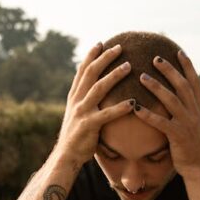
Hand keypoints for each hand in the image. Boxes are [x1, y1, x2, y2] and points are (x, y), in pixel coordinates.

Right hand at [57, 43, 133, 165]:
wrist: (66, 156)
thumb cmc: (77, 136)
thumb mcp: (78, 114)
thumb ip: (86, 101)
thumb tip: (97, 91)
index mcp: (74, 96)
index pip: (82, 70)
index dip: (90, 56)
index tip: (101, 43)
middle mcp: (76, 100)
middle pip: (91, 73)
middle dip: (104, 58)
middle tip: (119, 47)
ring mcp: (82, 112)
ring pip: (99, 88)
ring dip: (114, 75)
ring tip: (129, 66)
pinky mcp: (89, 125)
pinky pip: (107, 114)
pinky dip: (120, 108)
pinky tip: (133, 103)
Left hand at [134, 50, 199, 175]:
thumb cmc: (193, 146)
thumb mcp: (195, 124)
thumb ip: (188, 109)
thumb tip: (179, 97)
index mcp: (199, 108)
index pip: (195, 82)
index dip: (187, 66)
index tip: (179, 52)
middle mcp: (195, 113)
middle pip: (182, 85)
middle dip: (169, 70)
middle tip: (155, 58)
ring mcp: (187, 124)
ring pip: (171, 100)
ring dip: (156, 87)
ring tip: (141, 76)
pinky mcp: (178, 136)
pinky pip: (161, 122)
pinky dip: (148, 114)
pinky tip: (136, 107)